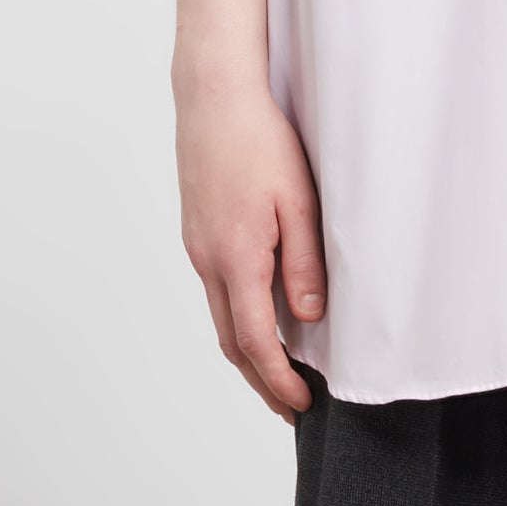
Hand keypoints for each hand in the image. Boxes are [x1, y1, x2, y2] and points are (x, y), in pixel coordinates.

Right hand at [176, 65, 325, 414]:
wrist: (213, 96)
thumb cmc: (260, 141)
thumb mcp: (299, 203)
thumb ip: (304, 264)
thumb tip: (308, 319)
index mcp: (235, 258)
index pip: (254, 341)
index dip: (277, 380)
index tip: (301, 404)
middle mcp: (208, 261)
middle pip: (230, 341)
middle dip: (260, 381)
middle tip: (289, 408)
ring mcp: (198, 248)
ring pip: (220, 318)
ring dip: (247, 353)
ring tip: (277, 376)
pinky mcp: (197, 233)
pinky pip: (216, 291)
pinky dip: (236, 320)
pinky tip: (258, 320)